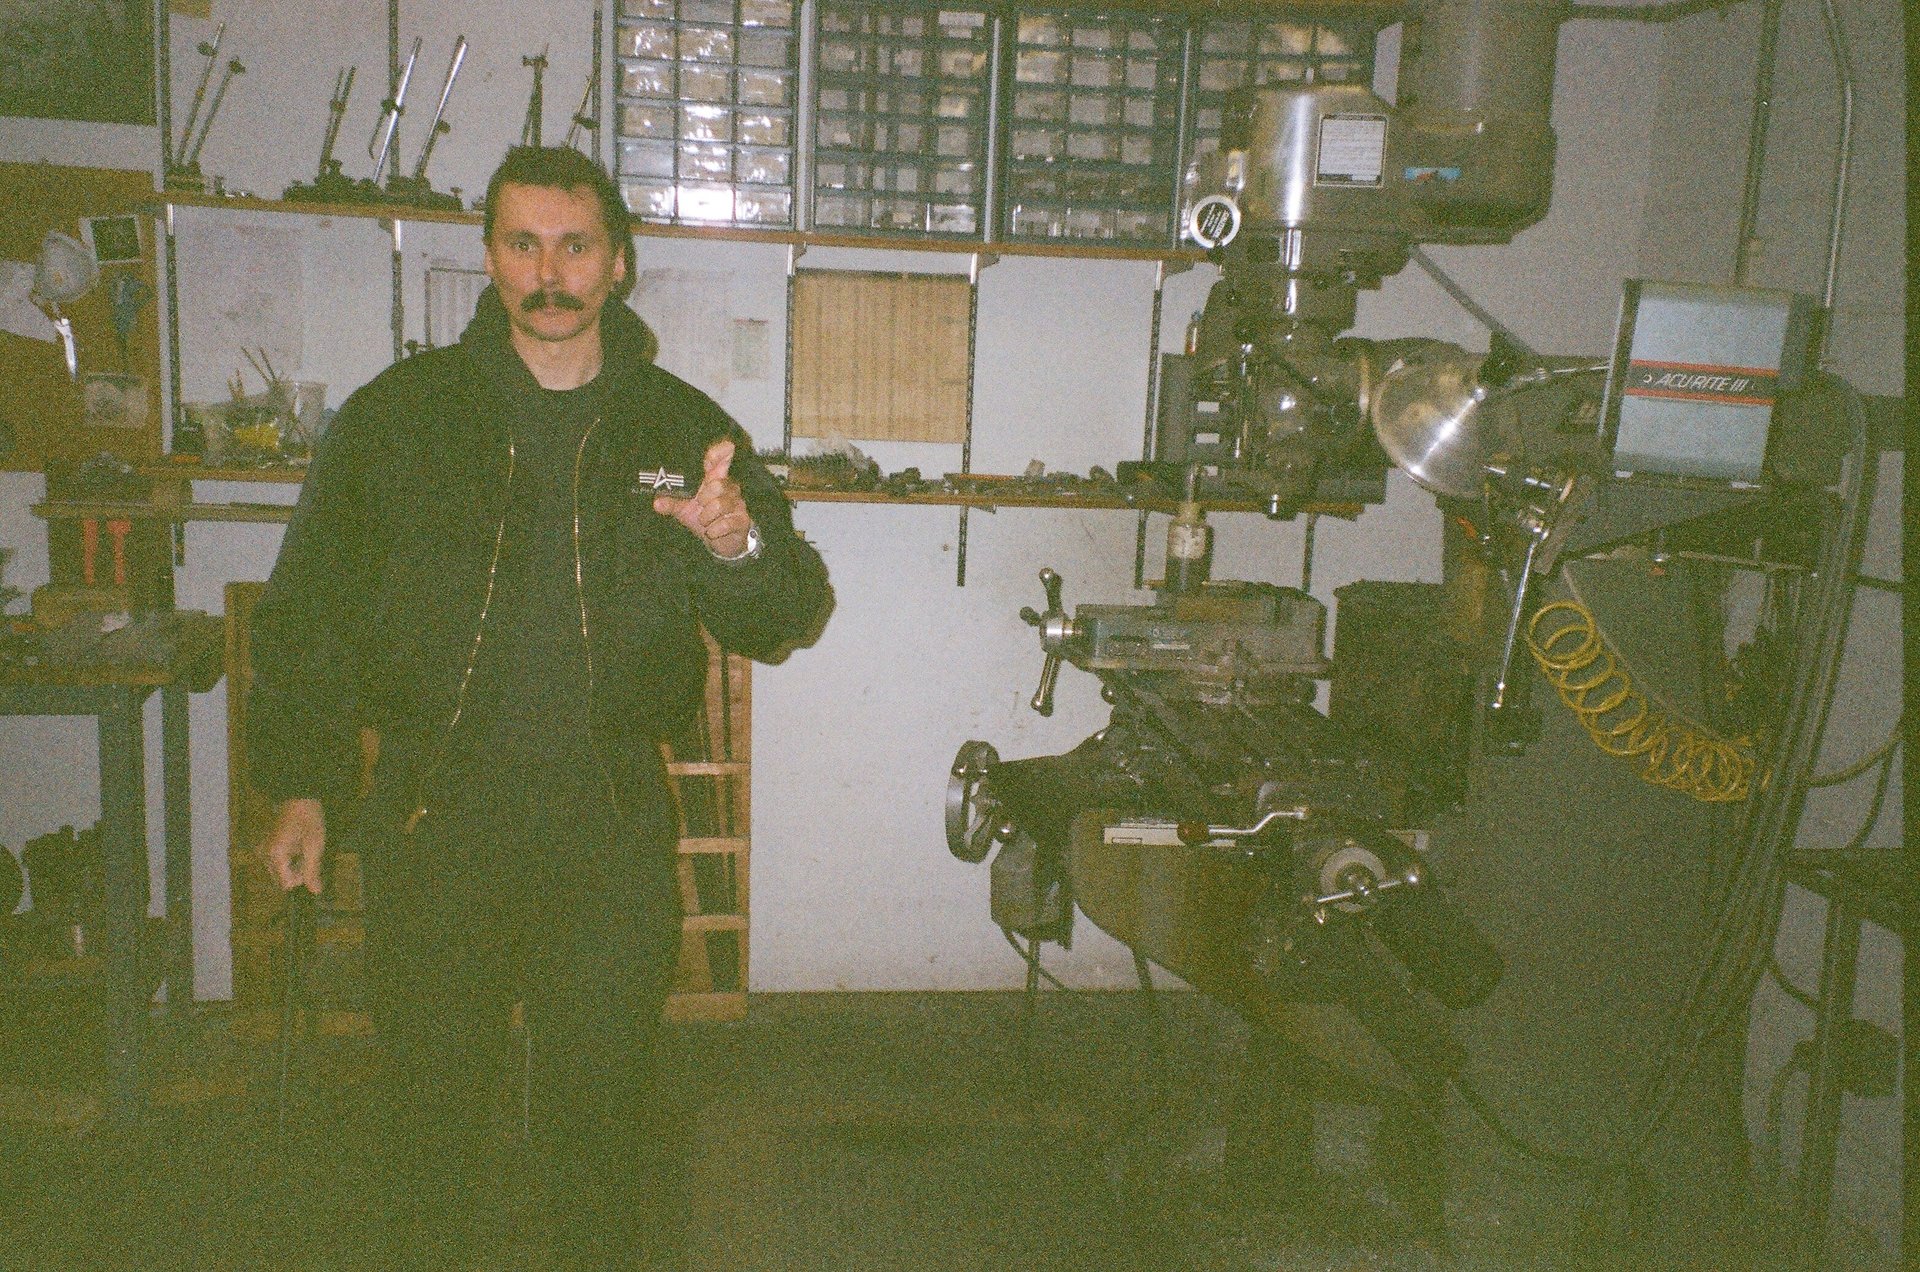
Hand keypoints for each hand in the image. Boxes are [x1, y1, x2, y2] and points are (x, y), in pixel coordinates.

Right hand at [264, 798, 325, 894]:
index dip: (301, 879)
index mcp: (274, 855)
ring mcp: (262, 851)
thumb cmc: (308, 819)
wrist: (298, 797)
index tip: (311, 864)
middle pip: (281, 880)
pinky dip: (289, 859)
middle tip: (308, 853)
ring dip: (294, 866)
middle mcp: (263, 855)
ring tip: (302, 847)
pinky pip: (277, 863)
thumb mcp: (315, 845)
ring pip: (280, 872)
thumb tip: (315, 892)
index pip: (286, 884)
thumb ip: (313, 870)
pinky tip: (296, 845)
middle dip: (297, 873)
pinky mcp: (264, 847)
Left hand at [654, 438, 753, 559]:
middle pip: (718, 484)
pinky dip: (715, 529)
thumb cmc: (703, 518)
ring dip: (707, 517)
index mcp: (715, 478)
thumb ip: (672, 503)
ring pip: (720, 503)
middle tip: (699, 506)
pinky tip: (712, 531)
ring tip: (704, 521)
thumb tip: (657, 503)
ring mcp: (738, 503)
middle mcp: (729, 487)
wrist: (721, 542)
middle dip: (704, 498)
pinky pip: (727, 522)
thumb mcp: (684, 509)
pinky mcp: (742, 520)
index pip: (724, 457)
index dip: (721, 451)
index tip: (715, 452)